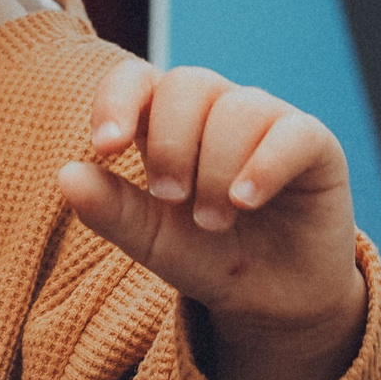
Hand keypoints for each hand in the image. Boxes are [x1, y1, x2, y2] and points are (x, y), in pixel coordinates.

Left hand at [57, 62, 368, 379]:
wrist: (271, 300)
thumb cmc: (207, 257)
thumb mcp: (151, 240)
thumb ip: (111, 209)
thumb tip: (66, 175)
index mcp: (170, 123)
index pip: (139, 79)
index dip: (118, 99)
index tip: (106, 147)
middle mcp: (219, 110)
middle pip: (188, 84)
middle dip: (172, 144)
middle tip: (170, 199)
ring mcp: (269, 123)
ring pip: (238, 108)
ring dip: (216, 169)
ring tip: (213, 222)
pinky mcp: (314, 145)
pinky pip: (291, 132)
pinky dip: (263, 165)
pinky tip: (245, 201)